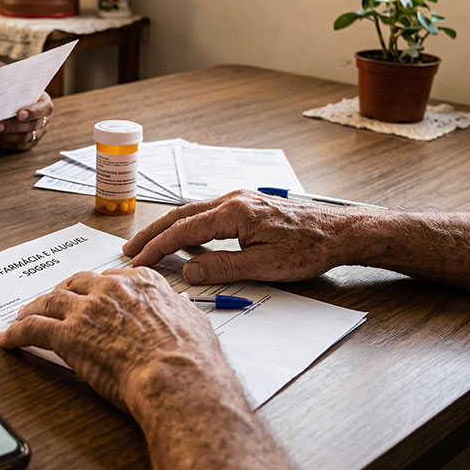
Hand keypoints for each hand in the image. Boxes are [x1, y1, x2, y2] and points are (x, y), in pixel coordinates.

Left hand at [0, 93, 52, 149]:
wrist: (19, 100)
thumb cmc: (19, 92)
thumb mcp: (20, 87)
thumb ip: (13, 88)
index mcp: (45, 104)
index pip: (41, 109)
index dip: (31, 112)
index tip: (19, 114)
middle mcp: (44, 120)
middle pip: (30, 127)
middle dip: (11, 127)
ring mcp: (38, 133)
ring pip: (23, 139)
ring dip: (4, 137)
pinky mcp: (30, 142)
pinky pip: (18, 146)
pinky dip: (3, 143)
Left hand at [0, 267, 232, 412]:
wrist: (177, 377)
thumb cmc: (191, 358)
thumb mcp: (194, 322)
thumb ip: (178, 311)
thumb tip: (179, 309)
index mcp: (141, 282)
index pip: (110, 278)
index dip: (95, 289)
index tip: (90, 296)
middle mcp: (111, 289)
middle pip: (75, 283)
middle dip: (61, 292)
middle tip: (53, 302)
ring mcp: (87, 310)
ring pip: (50, 301)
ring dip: (33, 308)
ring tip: (24, 316)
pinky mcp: (68, 335)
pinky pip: (33, 329)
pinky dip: (17, 333)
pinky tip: (9, 339)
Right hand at [123, 190, 370, 283]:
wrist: (341, 231)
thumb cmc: (309, 249)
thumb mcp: (266, 267)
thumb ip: (223, 268)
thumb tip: (187, 270)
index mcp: (234, 213)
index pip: (184, 231)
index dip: (157, 248)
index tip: (137, 262)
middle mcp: (233, 200)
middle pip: (181, 216)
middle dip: (152, 234)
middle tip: (129, 251)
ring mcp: (240, 200)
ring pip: (193, 212)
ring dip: (168, 229)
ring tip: (147, 245)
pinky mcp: (248, 205)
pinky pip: (207, 213)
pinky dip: (187, 225)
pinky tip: (183, 237)